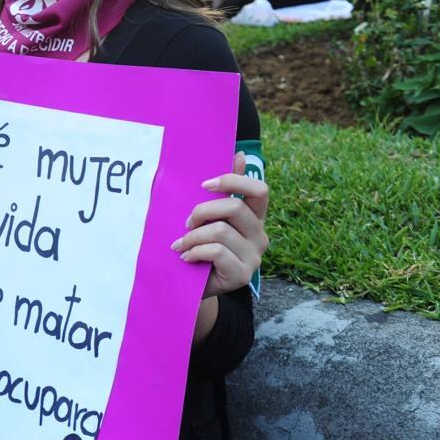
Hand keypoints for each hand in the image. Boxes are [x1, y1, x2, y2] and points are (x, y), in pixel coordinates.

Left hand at [172, 152, 268, 298]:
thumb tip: (238, 153)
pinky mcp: (242, 274)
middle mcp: (260, 235)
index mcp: (254, 217)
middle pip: (235, 208)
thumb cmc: (199, 247)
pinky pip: (216, 252)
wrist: (192, 286)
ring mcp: (254, 256)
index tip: (205, 184)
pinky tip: (187, 257)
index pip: (259, 190)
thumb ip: (222, 191)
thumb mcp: (207, 218)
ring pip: (221, 231)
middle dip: (202, 211)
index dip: (234, 181)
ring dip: (192, 236)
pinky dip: (195, 251)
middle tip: (185, 223)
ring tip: (180, 244)